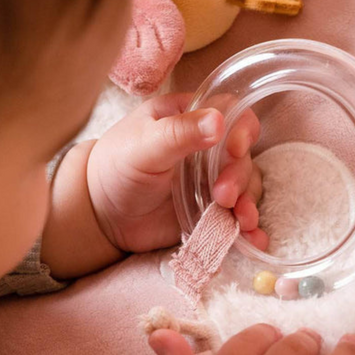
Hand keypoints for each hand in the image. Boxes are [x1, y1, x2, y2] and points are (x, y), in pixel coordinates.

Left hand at [87, 93, 268, 252]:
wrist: (100, 215)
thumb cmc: (115, 168)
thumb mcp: (143, 145)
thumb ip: (179, 133)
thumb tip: (218, 121)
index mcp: (189, 118)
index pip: (231, 113)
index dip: (242, 129)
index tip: (235, 149)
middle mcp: (206, 147)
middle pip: (242, 156)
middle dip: (239, 177)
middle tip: (222, 195)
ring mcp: (210, 180)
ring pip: (246, 187)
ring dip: (249, 203)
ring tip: (242, 221)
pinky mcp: (210, 210)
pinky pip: (237, 217)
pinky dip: (250, 230)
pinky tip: (254, 241)